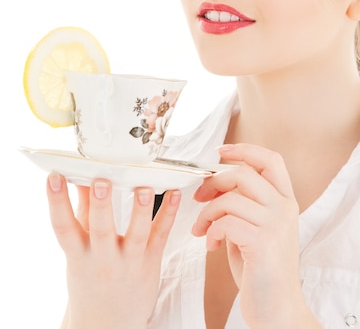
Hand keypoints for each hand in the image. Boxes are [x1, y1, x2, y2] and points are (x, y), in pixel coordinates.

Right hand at [47, 174, 179, 328]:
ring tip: (143, 188)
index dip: (57, 202)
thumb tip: (80, 176)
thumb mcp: (79, 249)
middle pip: (101, 230)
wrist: (108, 324)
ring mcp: (129, 260)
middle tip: (100, 181)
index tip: (54, 177)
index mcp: (79, 254)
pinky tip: (175, 193)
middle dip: (101, 206)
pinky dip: (169, 214)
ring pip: (136, 235)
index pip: (63, 227)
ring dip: (140, 210)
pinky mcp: (151, 261)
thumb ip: (81, 212)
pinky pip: (161, 235)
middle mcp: (103, 258)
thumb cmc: (91, 277)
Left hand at [192, 144, 320, 328]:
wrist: (278, 311)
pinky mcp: (262, 243)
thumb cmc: (261, 270)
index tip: (220, 151)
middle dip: (213, 182)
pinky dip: (210, 232)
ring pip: (230, 198)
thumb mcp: (256, 228)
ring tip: (201, 231)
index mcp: (286, 202)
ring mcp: (276, 225)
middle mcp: (284, 209)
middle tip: (199, 198)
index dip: (245, 149)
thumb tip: (215, 182)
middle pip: (243, 173)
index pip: (271, 159)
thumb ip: (244, 204)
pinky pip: (225, 222)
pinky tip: (211, 247)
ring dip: (206, 213)